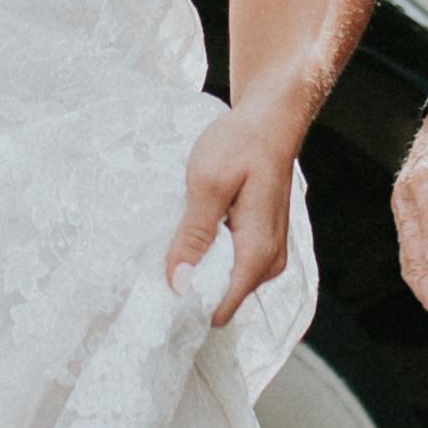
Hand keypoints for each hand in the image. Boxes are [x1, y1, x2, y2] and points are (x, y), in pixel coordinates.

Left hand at [166, 108, 300, 328]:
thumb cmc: (242, 143)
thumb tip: (179, 283)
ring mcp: (268, 254)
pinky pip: (231, 265)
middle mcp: (269, 262)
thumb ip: (194, 236)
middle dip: (191, 285)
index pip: (221, 308)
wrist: (270, 120)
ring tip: (179, 237)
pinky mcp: (261, 243)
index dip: (187, 304)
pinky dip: (210, 255)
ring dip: (200, 267)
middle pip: (221, 299)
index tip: (157, 293)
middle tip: (162, 257)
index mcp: (257, 252)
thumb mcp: (208, 184)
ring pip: (225, 283)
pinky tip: (196, 231)